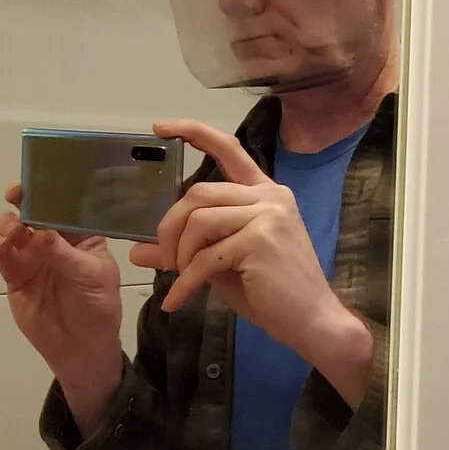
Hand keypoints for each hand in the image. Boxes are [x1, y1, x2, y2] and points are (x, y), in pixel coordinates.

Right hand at [0, 181, 123, 424]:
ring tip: (14, 230)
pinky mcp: (14, 274)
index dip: (52, 189)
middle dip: (23, 197)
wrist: (80, 348)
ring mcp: (32, 254)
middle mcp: (54, 238)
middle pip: (33, 210)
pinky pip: (2, 254)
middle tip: (16, 194)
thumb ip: (66, 255)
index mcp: (81, 232)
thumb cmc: (98, 307)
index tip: (40, 180)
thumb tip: (41, 233)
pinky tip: (2, 245)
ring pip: (12, 228)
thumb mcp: (92, 278)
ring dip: (8, 222)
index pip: (66, 203)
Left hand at [129, 119, 372, 405]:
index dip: (193, 132)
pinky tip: (178, 300)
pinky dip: (186, 282)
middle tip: (165, 258)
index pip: (228, 149)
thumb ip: (186, 249)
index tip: (160, 128)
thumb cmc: (271, 292)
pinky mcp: (260, 241)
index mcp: (264, 193)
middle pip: (199, 193)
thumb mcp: (221, 265)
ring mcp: (267, 216)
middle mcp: (269, 196)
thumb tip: (137, 250)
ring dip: (180, 253)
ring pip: (199, 221)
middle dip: (170, 226)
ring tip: (179, 278)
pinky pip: (207, 257)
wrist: (311, 321)